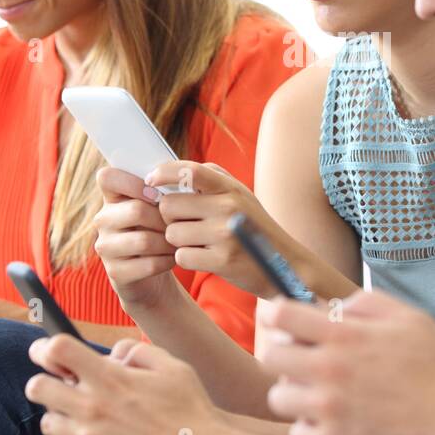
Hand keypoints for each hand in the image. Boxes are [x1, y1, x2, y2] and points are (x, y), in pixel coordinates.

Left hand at [26, 334, 230, 434]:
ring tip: (85, 417)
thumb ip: (138, 351)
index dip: (46, 346)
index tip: (46, 350)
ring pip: (48, 423)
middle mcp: (93, 408)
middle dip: (42, 382)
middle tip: (58, 385)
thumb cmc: (190, 412)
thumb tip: (114, 355)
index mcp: (111, 379)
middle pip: (37, 388)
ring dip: (61, 416)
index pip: (59, 349)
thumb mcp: (173, 367)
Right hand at [93, 167, 181, 309]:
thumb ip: (164, 188)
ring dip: (169, 242)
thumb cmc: (161, 228)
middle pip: (136, 210)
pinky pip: (148, 265)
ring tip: (180, 242)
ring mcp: (105, 247)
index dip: (134, 182)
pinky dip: (167, 261)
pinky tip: (173, 258)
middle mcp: (103, 219)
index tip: (157, 193)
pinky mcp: (115, 271)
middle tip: (181, 223)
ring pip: (144, 240)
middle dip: (166, 218)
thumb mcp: (160, 206)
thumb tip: (182, 178)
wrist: (154, 273)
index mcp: (112, 197)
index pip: (107, 177)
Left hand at [144, 159, 298, 297]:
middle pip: (169, 206)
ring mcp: (225, 234)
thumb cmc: (253, 227)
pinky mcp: (222, 260)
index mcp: (230, 188)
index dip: (164, 172)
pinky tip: (203, 257)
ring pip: (173, 233)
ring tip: (198, 242)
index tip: (150, 180)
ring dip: (178, 241)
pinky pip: (182, 256)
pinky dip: (187, 258)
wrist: (284, 264)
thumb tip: (172, 170)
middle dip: (169, 217)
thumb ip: (212, 179)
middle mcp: (228, 207)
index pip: (190, 170)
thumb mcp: (240, 195)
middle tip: (183, 223)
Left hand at [257, 289, 434, 434]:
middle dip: (285, 354)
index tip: (277, 318)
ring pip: (279, 396)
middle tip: (306, 361)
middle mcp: (329, 371)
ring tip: (322, 396)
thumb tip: (336, 305)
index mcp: (346, 337)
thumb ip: (368, 304)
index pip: (284, 315)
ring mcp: (327, 410)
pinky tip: (336, 423)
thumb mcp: (411, 320)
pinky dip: (311, 428)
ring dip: (296, 393)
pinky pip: (297, 433)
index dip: (275, 313)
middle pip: (271, 356)